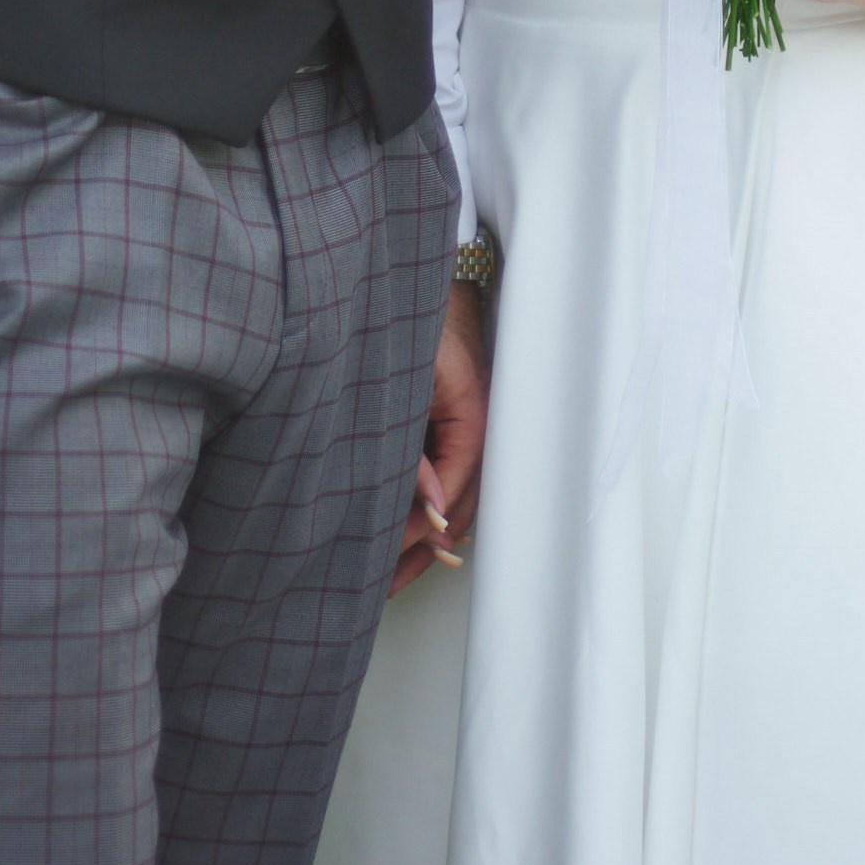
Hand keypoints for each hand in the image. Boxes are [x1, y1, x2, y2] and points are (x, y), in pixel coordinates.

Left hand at [392, 282, 488, 593]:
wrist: (425, 281)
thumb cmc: (418, 323)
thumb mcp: (407, 386)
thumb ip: (412, 448)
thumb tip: (427, 508)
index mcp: (475, 414)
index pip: (456, 486)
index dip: (423, 525)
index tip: (388, 552)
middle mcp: (479, 426)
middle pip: (461, 504)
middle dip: (424, 547)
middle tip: (386, 584)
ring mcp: (468, 426)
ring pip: (454, 496)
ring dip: (424, 534)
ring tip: (389, 574)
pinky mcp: (451, 425)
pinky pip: (444, 476)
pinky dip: (424, 507)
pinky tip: (401, 532)